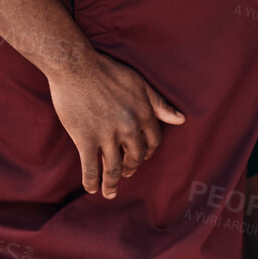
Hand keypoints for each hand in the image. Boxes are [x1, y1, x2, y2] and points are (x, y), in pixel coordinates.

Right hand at [46, 53, 184, 198]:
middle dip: (132, 167)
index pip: (153, 142)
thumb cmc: (107, 71)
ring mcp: (107, 136)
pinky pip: (91, 168)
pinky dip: (92, 182)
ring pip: (114, 168)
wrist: (76, 66)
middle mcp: (129, 128)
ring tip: (111, 192)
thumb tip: (181, 120)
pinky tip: (92, 189)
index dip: (148, 152)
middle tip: (126, 172)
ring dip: (113, 183)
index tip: (141, 157)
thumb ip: (159, 104)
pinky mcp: (85, 139)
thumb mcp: (139, 84)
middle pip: (135, 157)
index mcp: (144, 114)